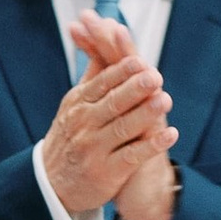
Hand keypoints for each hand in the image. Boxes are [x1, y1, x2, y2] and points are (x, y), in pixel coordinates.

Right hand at [44, 20, 175, 219]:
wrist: (51, 183)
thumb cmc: (70, 137)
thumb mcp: (75, 103)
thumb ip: (94, 73)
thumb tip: (102, 36)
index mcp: (78, 103)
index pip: (101, 83)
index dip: (121, 71)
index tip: (139, 60)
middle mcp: (84, 124)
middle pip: (112, 102)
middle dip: (134, 88)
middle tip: (154, 76)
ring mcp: (94, 148)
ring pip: (123, 127)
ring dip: (145, 114)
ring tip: (165, 100)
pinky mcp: (106, 171)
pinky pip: (132, 156)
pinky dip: (151, 145)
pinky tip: (169, 135)